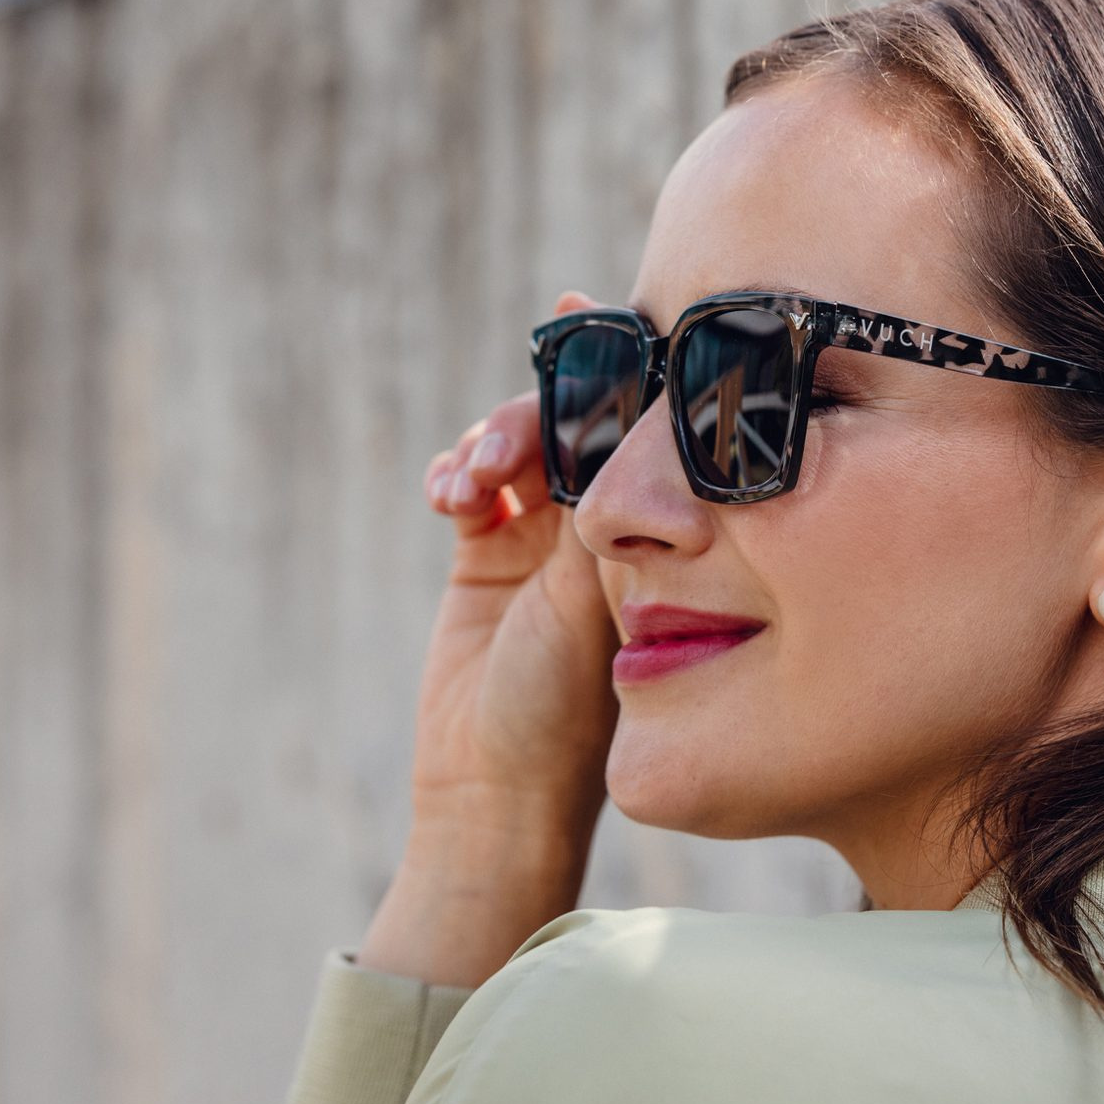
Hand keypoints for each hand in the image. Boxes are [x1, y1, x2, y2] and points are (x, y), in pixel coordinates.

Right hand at [408, 290, 619, 852]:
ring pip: (520, 445)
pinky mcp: (487, 553)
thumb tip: (616, 414)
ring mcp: (545, 539)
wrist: (495, 788)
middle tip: (514, 428)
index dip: (621, 369)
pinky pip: (473, 481)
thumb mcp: (590, 601)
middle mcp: (606, 528)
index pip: (641, 430)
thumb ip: (596, 514)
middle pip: (575, 424)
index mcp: (655, 534)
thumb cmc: (563, 710)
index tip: (595, 316)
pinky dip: (458, 471)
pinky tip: (449, 493)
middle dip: (539, 409)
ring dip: (490, 442)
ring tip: (471, 478)